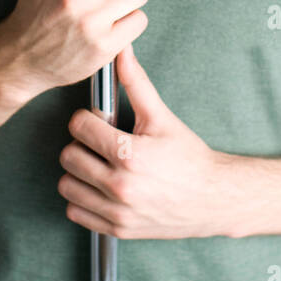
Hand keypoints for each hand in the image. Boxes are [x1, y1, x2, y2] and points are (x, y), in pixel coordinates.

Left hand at [57, 43, 235, 238]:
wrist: (212, 198)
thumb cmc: (188, 157)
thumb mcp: (161, 118)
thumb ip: (136, 83)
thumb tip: (122, 51)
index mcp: (129, 154)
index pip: (78, 127)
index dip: (86, 120)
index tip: (97, 122)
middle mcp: (120, 185)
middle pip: (69, 156)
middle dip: (80, 145)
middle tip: (98, 143)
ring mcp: (117, 211)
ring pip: (67, 185)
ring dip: (78, 173)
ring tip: (98, 165)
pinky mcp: (117, 229)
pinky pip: (75, 212)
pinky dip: (82, 199)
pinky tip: (99, 187)